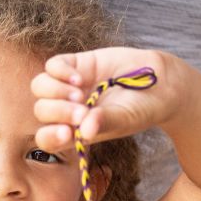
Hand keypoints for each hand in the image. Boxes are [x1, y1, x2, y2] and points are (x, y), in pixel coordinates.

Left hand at [30, 48, 178, 151]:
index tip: (67, 133)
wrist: (160, 83)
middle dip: (59, 112)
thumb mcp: (124, 120)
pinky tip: (81, 77)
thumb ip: (104, 122)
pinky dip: (61, 72)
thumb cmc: (141, 109)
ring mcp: (68, 85)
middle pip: (42, 110)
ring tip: (81, 94)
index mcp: (74, 130)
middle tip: (83, 111)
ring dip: (55, 92)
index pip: (47, 138)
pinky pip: (52, 66)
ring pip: (40, 86)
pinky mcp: (75, 63)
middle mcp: (67, 108)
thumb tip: (85, 130)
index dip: (50, 136)